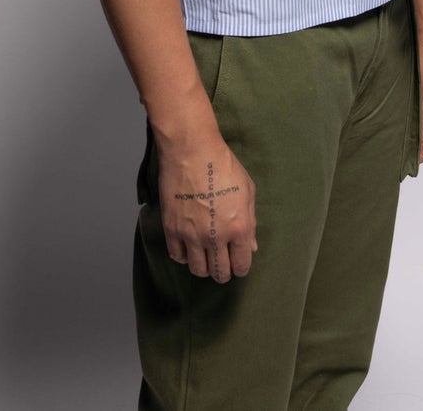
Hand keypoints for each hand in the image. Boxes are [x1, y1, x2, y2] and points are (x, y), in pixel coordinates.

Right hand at [158, 134, 256, 283]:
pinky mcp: (172, 228)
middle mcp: (215, 236)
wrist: (191, 150)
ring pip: (198, 270)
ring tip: (206, 258)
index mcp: (238, 227)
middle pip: (220, 272)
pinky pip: (177, 256)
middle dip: (224, 272)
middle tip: (223, 265)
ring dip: (204, 268)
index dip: (241, 268)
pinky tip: (189, 247)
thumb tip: (251, 246)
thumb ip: (250, 221)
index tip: (238, 265)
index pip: (242, 265)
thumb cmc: (222, 165)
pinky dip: (184, 257)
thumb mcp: (247, 190)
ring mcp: (191, 234)